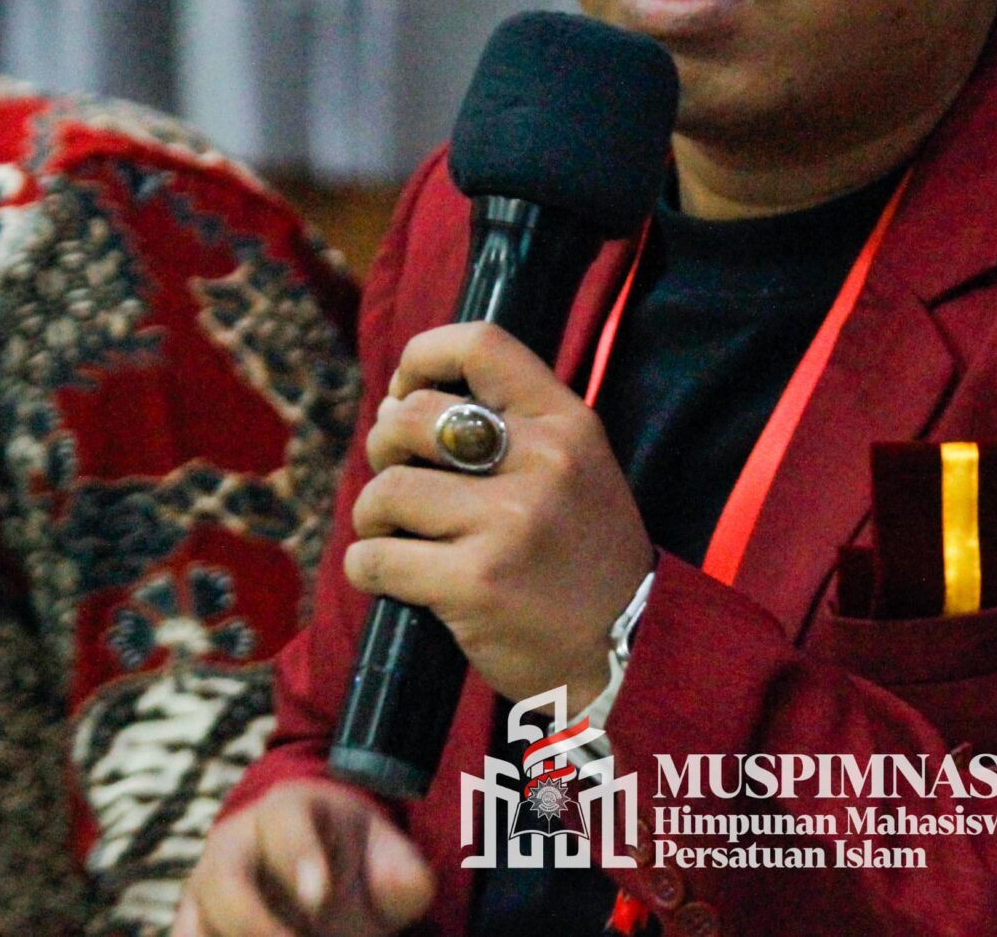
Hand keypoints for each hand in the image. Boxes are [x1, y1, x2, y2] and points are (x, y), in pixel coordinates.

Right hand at [172, 780, 432, 936]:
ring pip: (195, 924)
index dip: (298, 858)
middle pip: (224, 881)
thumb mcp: (385, 857)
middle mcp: (233, 845)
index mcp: (287, 810)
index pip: (284, 824)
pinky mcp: (192, 926)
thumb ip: (401, 870)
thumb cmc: (351, 861)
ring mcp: (205, 888)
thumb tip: (406, 884)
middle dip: (255, 923)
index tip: (320, 898)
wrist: (313, 874)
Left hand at [347, 321, 655, 707]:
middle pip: (413, 416)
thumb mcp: (576, 470)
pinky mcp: (475, 583)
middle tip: (397, 481)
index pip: (481, 344)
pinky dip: (368, 567)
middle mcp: (542, 462)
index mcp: (568, 423)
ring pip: (388, 488)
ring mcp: (508, 523)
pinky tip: (390, 576)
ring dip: (371, 515)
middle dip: (383, 446)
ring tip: (392, 534)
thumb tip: (396, 402)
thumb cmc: (586, 559)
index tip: (405, 393)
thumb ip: (505, 430)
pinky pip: (377, 558)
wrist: (628, 653)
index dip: (422, 357)